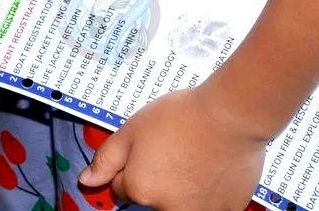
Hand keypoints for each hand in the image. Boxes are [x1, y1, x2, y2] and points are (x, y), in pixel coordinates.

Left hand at [80, 86, 266, 210]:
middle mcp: (168, 209)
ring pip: (180, 202)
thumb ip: (107, 159)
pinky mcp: (226, 210)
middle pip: (152, 197)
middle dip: (157, 178)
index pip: (122, 187)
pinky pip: (209, 204)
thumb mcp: (131, 130)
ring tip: (195, 157)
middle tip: (173, 150)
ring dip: (183, 187)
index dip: (131, 165)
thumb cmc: (183, 117)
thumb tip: (87, 180)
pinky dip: (208, 191)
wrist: (230, 116)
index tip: (147, 150)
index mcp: (140, 189)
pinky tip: (212, 166)